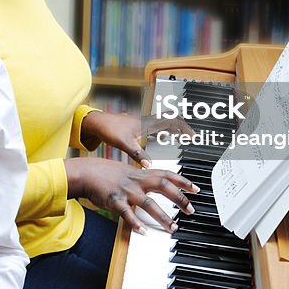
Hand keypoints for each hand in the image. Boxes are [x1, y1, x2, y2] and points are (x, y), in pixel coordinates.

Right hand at [64, 157, 198, 233]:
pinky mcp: (115, 201)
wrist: (85, 172)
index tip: (196, 189)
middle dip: (179, 198)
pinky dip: (136, 223)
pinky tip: (144, 232)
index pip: (167, 174)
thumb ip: (142, 176)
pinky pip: (127, 214)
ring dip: (163, 216)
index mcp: (140, 173)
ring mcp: (126, 191)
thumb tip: (156, 181)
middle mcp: (136, 180)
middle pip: (163, 186)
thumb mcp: (127, 170)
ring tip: (173, 227)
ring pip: (148, 203)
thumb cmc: (105, 172)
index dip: (183, 181)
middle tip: (190, 210)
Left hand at [80, 110, 195, 168]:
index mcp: (147, 124)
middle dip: (181, 130)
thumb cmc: (109, 129)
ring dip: (172, 130)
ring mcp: (141, 124)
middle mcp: (146, 122)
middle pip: (169, 122)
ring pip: (162, 125)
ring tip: (181, 138)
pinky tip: (161, 139)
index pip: (171, 121)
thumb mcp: (125, 143)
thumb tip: (149, 166)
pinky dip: (161, 133)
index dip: (183, 128)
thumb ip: (138, 155)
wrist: (95, 122)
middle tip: (191, 138)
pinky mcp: (136, 128)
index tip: (193, 136)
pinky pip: (154, 128)